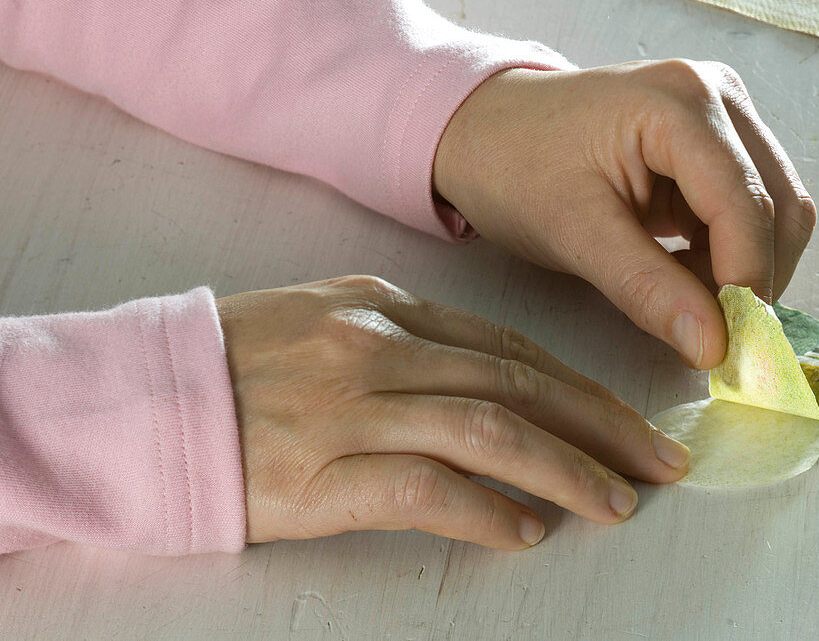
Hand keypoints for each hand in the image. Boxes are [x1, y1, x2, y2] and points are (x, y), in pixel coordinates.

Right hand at [216, 276, 688, 549]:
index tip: (627, 417)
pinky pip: (425, 489)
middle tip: (657, 460)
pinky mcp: (322, 471)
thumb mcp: (326, 319)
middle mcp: (380, 347)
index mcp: (385, 306)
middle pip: (517, 385)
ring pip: (490, 431)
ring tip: (616, 502)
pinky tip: (524, 531)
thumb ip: (406, 339)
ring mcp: (352, 405)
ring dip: (566, 469)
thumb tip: (488, 380)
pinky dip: (486, 511)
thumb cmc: (236, 361)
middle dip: (601, 425)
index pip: (509, 347)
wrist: (142, 397)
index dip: (581, 385)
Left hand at [434, 60, 815, 369]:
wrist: (485, 131)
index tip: (726, 348)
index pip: (745, 205)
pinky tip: (681, 269)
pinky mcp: (718, 136)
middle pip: (779, 206)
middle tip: (708, 333)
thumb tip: (715, 347)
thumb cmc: (514, 168)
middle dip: (752, 279)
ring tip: (681, 296)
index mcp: (677, 102)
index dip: (745, 283)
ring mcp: (721, 112)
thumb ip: (647, 289)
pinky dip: (729, 252)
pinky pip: (752, 206)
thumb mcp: (573, 234)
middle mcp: (715, 93)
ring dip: (743, 267)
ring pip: (777, 209)